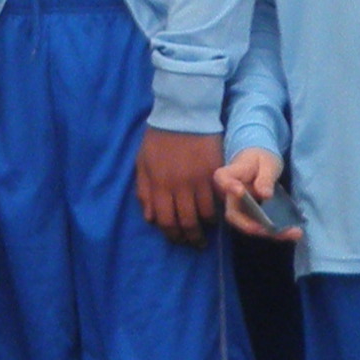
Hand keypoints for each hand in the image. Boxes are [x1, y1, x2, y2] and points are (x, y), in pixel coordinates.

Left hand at [133, 127, 221, 245]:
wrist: (182, 115)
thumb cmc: (158, 139)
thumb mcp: (142, 163)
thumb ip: (144, 191)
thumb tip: (150, 218)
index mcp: (159, 185)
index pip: (165, 220)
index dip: (172, 234)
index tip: (178, 239)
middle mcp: (179, 187)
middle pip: (187, 222)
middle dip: (191, 238)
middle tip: (195, 243)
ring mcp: (199, 180)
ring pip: (205, 214)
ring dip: (206, 227)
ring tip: (207, 230)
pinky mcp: (215, 172)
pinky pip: (218, 198)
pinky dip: (218, 209)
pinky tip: (217, 212)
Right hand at [214, 149, 296, 240]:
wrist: (260, 164)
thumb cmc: (260, 159)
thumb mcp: (267, 163)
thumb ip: (265, 177)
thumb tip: (264, 195)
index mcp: (230, 175)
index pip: (222, 179)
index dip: (227, 186)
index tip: (239, 191)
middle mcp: (231, 195)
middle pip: (234, 215)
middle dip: (253, 226)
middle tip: (275, 229)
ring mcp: (240, 208)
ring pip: (249, 225)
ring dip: (270, 232)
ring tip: (295, 233)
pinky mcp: (251, 216)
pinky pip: (261, 226)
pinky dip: (277, 232)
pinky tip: (294, 232)